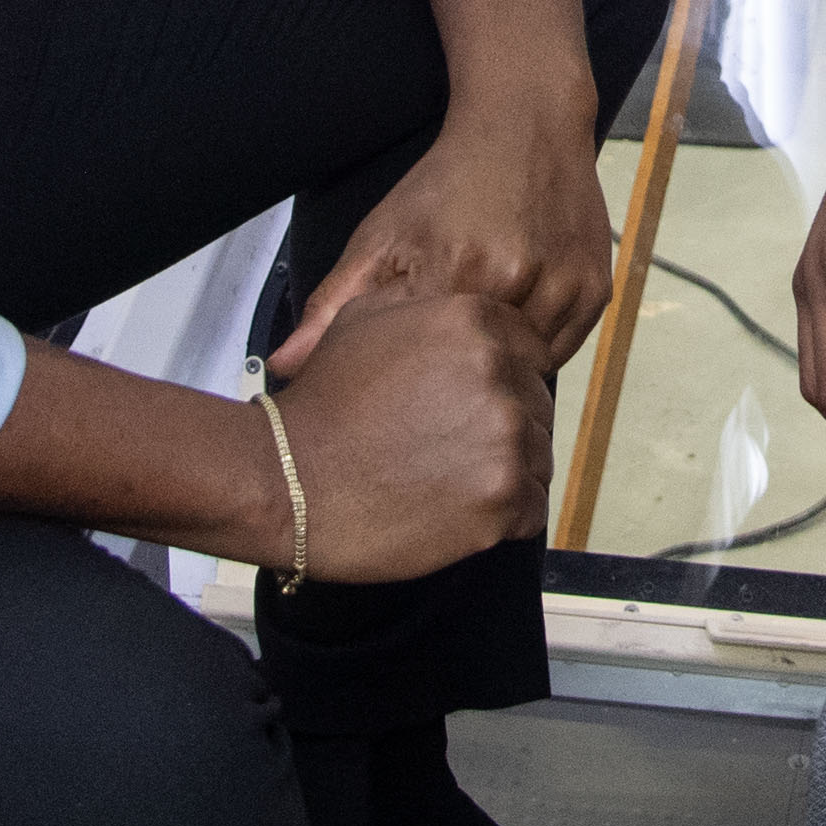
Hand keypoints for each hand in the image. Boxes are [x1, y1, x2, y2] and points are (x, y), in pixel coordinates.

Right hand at [269, 288, 556, 584]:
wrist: (287, 482)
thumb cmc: (322, 406)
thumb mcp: (362, 320)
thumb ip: (424, 307)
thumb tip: (458, 316)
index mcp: (474, 323)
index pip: (530, 351)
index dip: (504, 380)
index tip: (469, 403)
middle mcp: (500, 375)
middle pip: (537, 406)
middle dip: (503, 428)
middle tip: (447, 448)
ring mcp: (506, 440)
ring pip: (538, 459)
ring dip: (504, 473)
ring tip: (445, 481)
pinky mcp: (504, 499)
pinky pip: (533, 509)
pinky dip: (504, 518)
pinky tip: (454, 512)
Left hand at [272, 96, 616, 372]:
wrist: (526, 124)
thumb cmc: (445, 183)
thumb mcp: (380, 236)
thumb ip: (333, 307)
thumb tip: (282, 369)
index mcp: (453, 274)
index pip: (428, 370)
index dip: (415, 385)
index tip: (406, 387)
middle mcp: (516, 282)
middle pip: (481, 373)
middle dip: (461, 381)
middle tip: (442, 378)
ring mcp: (564, 286)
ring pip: (527, 367)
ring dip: (502, 366)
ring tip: (478, 349)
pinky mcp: (596, 290)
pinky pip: (562, 350)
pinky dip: (537, 349)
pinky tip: (514, 324)